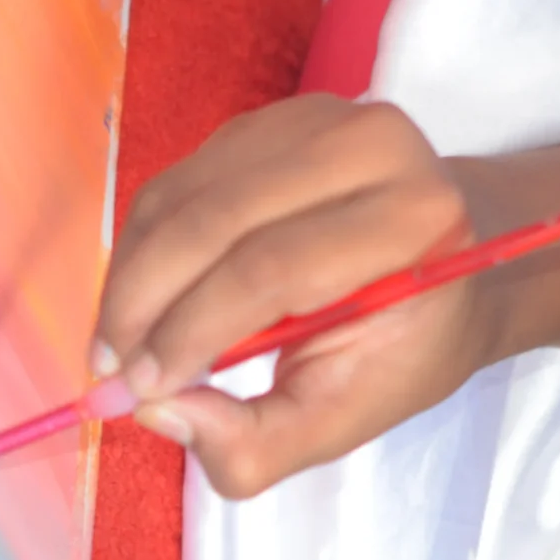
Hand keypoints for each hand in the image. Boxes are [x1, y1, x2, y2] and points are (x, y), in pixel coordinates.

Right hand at [95, 95, 504, 498]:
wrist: (450, 264)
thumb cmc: (404, 348)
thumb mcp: (346, 418)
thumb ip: (258, 441)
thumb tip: (157, 412)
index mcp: (412, 219)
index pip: (271, 269)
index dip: (191, 330)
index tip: (141, 390)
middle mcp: (371, 145)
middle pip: (217, 220)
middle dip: (145, 301)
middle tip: (110, 369)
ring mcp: (316, 118)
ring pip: (187, 195)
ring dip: (133, 273)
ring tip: (118, 341)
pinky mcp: (271, 119)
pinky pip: (181, 179)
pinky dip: (145, 243)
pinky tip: (142, 296)